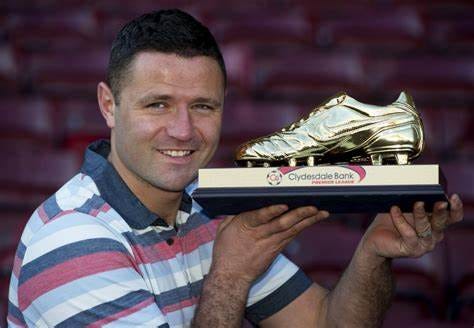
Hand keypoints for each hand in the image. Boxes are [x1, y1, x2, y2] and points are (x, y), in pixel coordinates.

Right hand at [210, 205, 329, 283]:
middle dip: (299, 214)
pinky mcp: (277, 249)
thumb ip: (234, 215)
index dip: (272, 211)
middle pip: (282, 224)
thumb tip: (244, 202)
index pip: (260, 218)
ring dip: (308, 220)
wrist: (232, 276)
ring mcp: (271, 243)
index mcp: (245, 226)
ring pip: (292, 229)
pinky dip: (303, 226)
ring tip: (321, 212)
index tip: (283, 205)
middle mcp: (260, 234)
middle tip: (313, 207)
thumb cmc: (225, 251)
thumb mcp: (224, 229)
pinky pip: (292, 235)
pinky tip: (313, 220)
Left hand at [362, 194, 462, 259]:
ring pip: (426, 228)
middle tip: (439, 201)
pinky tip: (394, 210)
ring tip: (417, 203)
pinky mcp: (411, 249)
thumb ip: (414, 199)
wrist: (376, 240)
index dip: (455, 208)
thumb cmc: (390, 222)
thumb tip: (416, 186)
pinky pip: (409, 234)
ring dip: (421, 215)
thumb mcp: (404, 207)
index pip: (453, 217)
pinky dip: (401, 220)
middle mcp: (434, 235)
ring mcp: (424, 244)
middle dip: (441, 211)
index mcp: (436, 223)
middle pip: (442, 222)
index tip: (452, 197)